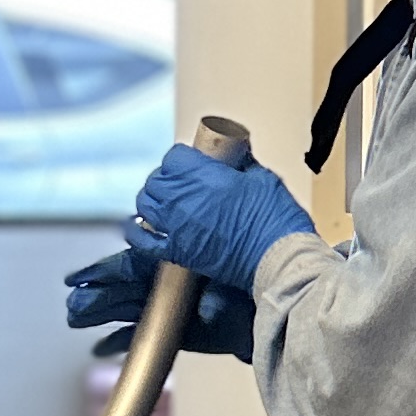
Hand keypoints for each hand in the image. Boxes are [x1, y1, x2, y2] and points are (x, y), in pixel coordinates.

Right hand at [63, 246, 253, 360]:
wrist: (269, 310)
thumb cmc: (251, 283)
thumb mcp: (231, 282)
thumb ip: (216, 296)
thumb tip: (207, 312)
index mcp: (173, 262)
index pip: (131, 264)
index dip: (102, 273)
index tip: (76, 280)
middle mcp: (166, 284)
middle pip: (122, 289)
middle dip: (96, 297)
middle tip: (72, 306)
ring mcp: (168, 309)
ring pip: (126, 310)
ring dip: (100, 315)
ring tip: (74, 319)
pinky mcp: (175, 334)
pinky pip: (141, 337)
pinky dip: (120, 343)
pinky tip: (100, 349)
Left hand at [129, 141, 316, 302]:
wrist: (278, 258)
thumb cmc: (275, 221)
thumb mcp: (262, 178)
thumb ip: (243, 164)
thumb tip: (238, 156)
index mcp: (203, 176)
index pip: (174, 157)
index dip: (183, 158)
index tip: (191, 161)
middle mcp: (183, 200)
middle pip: (156, 179)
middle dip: (167, 177)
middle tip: (180, 180)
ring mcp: (177, 227)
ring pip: (145, 204)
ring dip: (153, 199)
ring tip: (164, 200)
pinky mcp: (178, 252)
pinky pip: (143, 241)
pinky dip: (137, 232)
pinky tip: (139, 226)